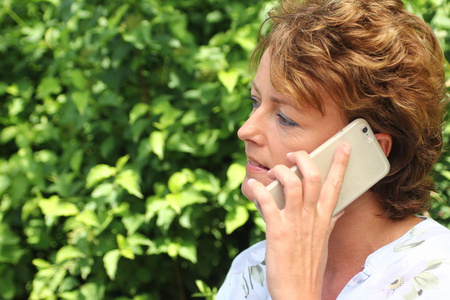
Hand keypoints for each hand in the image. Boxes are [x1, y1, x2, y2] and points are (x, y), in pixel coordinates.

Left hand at [248, 142, 350, 299]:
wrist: (298, 292)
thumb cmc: (308, 266)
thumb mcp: (324, 240)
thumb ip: (330, 221)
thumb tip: (340, 207)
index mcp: (324, 218)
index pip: (337, 185)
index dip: (341, 162)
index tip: (344, 145)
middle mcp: (312, 217)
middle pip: (313, 176)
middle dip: (304, 158)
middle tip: (294, 155)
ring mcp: (295, 223)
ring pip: (291, 183)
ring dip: (280, 171)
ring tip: (275, 170)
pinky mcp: (277, 230)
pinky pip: (267, 201)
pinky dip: (258, 189)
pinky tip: (252, 186)